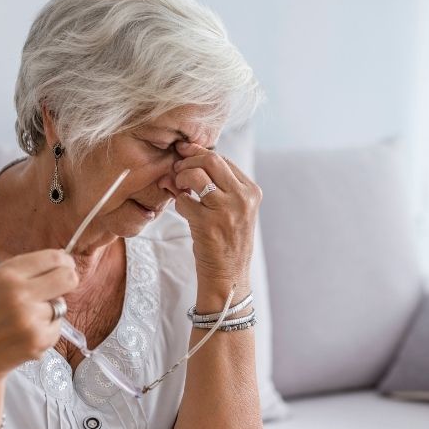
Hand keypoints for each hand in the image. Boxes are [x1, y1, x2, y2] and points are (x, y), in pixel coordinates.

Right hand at [0, 249, 78, 384]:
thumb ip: (26, 273)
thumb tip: (63, 262)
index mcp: (5, 275)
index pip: (52, 258)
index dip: (65, 262)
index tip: (66, 266)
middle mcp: (18, 294)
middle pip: (68, 278)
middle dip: (69, 282)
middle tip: (59, 289)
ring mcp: (29, 318)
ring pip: (61, 306)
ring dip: (49, 313)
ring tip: (23, 322)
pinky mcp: (37, 340)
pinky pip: (56, 328)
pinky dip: (46, 332)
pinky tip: (24, 337)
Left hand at [171, 141, 261, 287]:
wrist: (228, 275)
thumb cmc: (227, 240)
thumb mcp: (234, 209)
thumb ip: (219, 185)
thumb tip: (187, 156)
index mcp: (251, 191)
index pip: (224, 159)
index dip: (200, 153)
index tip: (185, 154)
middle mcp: (242, 198)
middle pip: (211, 160)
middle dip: (188, 160)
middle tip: (177, 169)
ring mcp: (226, 210)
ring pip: (196, 175)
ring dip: (180, 177)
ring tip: (177, 187)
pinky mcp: (208, 224)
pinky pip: (184, 200)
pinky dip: (178, 202)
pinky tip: (183, 210)